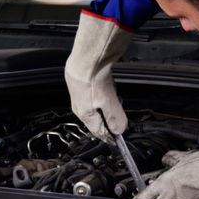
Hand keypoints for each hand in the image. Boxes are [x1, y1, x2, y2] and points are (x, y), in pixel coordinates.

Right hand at [64, 11, 132, 141]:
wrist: (86, 57)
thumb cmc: (92, 79)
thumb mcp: (108, 103)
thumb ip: (115, 118)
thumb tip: (118, 130)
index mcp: (85, 114)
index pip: (98, 131)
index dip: (108, 137)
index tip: (115, 141)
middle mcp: (80, 105)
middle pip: (95, 119)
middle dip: (106, 122)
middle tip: (117, 124)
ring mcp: (80, 92)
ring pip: (94, 106)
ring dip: (104, 108)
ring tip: (114, 105)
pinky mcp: (83, 81)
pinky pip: (94, 93)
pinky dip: (102, 95)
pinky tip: (108, 90)